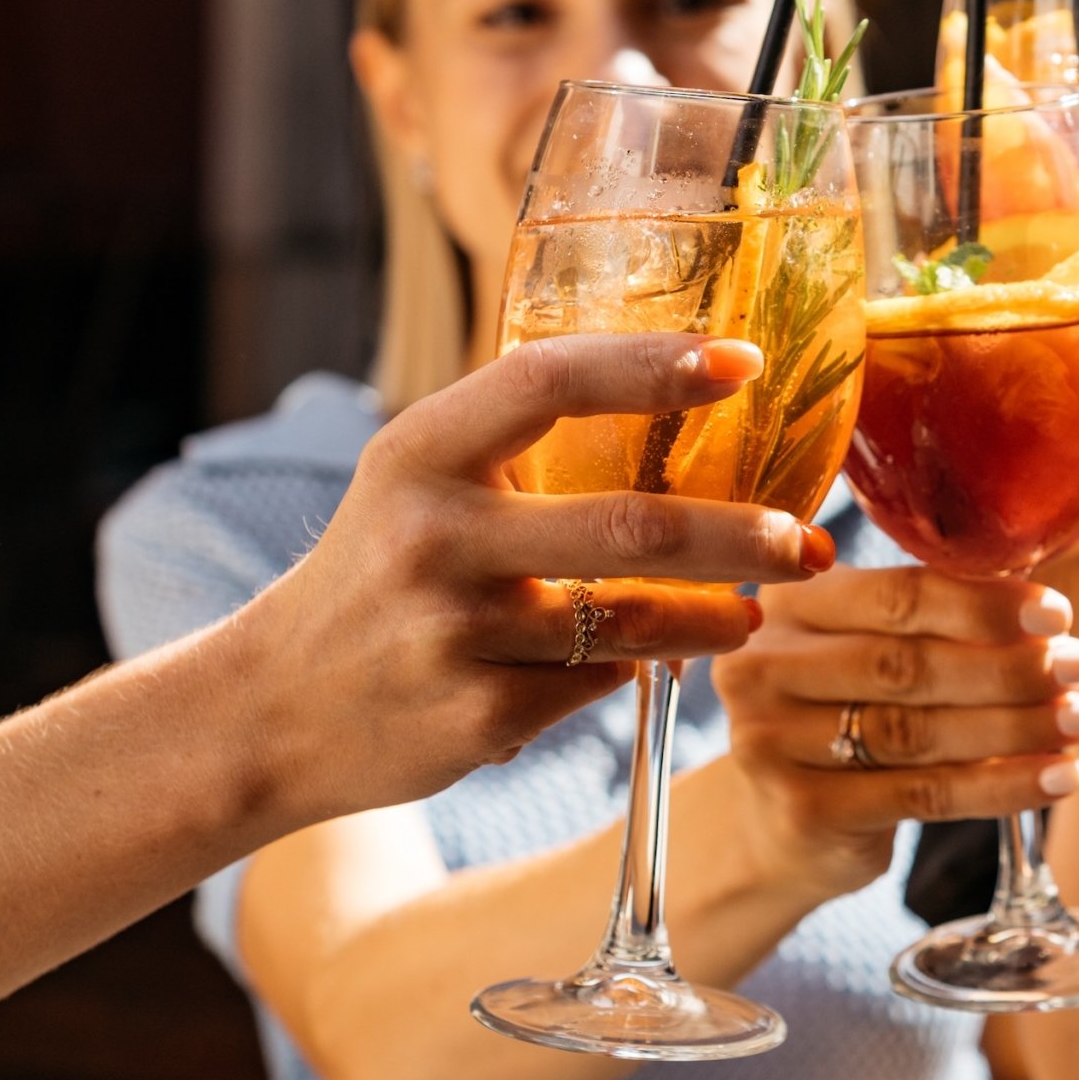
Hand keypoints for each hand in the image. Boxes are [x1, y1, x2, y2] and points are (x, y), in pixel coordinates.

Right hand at [234, 334, 832, 824]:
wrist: (269, 709)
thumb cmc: (377, 576)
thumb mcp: (417, 486)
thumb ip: (518, 448)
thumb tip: (680, 406)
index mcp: (421, 452)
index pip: (551, 380)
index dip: (654, 366)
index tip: (742, 362)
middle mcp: (435, 537)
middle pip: (629, 527)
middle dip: (742, 536)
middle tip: (808, 540)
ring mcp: (456, 633)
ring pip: (632, 622)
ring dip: (717, 617)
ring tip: (756, 607)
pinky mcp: (478, 716)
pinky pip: (599, 684)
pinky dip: (641, 666)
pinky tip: (657, 657)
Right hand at [712, 565, 1078, 898]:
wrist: (781, 824)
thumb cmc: (844, 715)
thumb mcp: (867, 650)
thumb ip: (933, 618)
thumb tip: (1051, 608)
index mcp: (788, 603)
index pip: (897, 595)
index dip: (983, 604)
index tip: (1057, 615)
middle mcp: (762, 667)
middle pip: (908, 665)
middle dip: (1009, 668)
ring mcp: (770, 742)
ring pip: (918, 732)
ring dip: (1015, 727)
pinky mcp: (802, 811)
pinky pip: (922, 795)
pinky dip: (1000, 787)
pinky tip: (1055, 778)